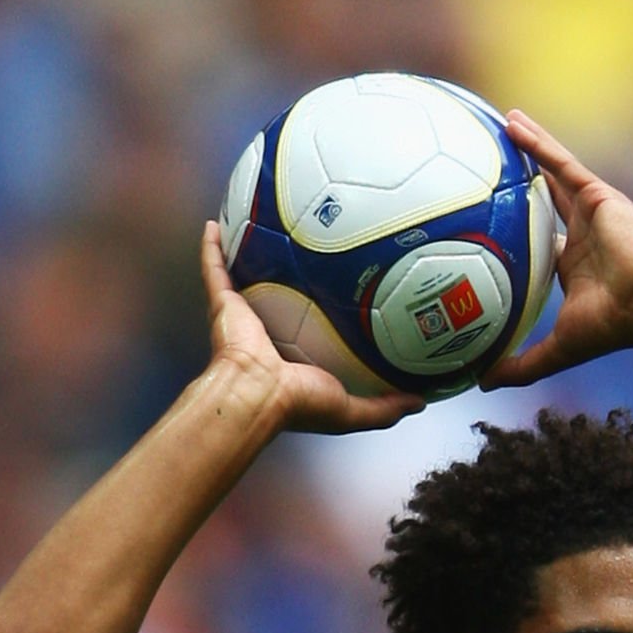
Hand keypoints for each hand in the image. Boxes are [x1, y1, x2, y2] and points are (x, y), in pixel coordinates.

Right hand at [200, 221, 422, 434]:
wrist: (257, 394)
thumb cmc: (300, 404)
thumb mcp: (352, 409)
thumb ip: (385, 407)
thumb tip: (420, 402)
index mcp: (295, 357)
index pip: (311, 330)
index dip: (326, 313)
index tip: (346, 290)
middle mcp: (269, 333)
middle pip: (280, 296)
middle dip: (290, 274)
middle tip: (308, 246)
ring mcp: (244, 316)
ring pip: (246, 276)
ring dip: (249, 253)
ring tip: (261, 226)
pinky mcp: (223, 304)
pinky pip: (215, 267)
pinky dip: (212, 247)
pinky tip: (215, 224)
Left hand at [480, 112, 632, 390]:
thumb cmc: (611, 328)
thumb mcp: (557, 349)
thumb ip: (521, 365)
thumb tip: (484, 383)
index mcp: (573, 266)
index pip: (540, 242)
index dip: (518, 232)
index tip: (491, 224)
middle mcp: (581, 234)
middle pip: (544, 200)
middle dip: (523, 182)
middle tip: (492, 163)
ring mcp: (591, 211)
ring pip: (552, 172)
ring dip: (528, 148)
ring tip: (501, 124)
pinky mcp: (597, 195)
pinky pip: (560, 162)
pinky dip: (537, 143)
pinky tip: (513, 124)